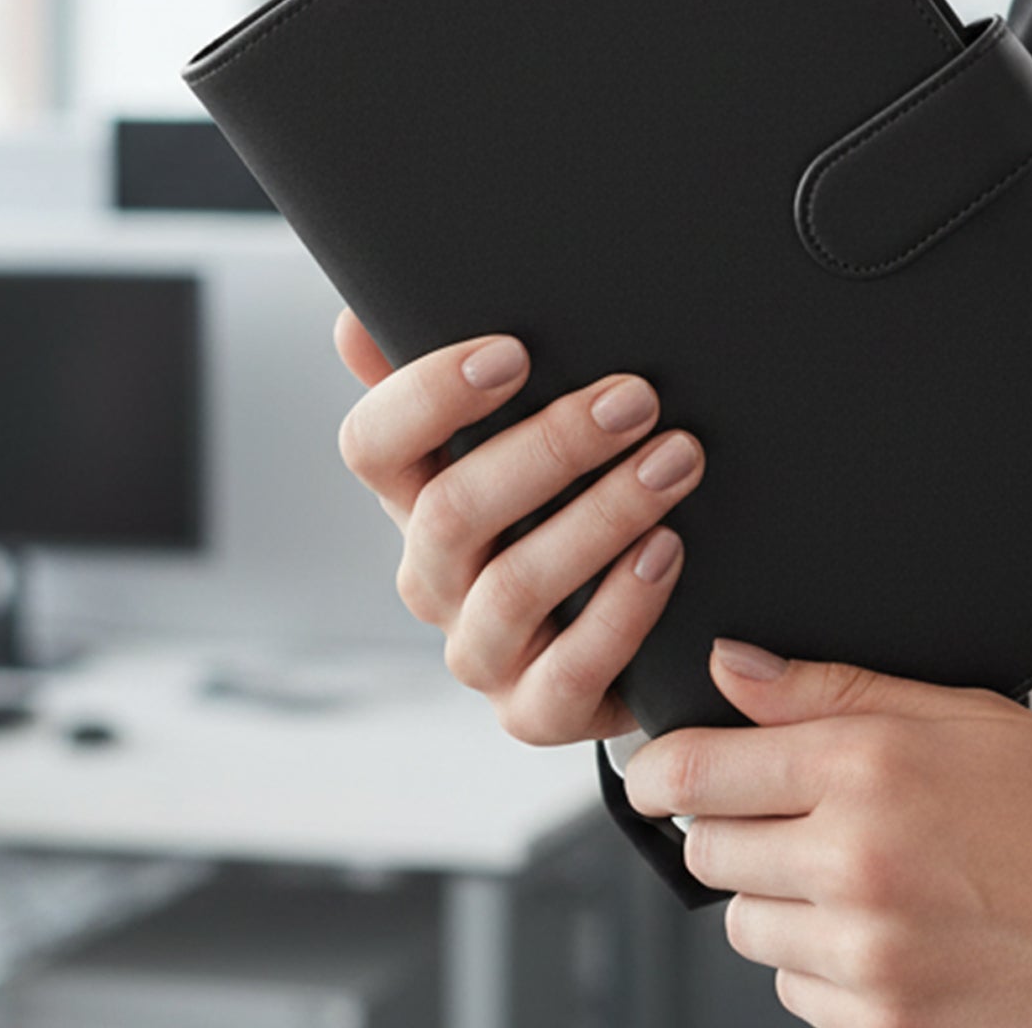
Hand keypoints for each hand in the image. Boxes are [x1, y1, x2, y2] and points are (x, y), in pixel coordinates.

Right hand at [332, 307, 703, 743]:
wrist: (626, 633)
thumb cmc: (563, 506)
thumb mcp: (513, 438)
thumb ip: (446, 380)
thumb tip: (355, 320)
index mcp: (414, 498)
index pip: (373, 446)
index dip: (429, 397)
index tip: (512, 352)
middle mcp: (433, 579)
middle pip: (453, 511)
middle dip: (551, 447)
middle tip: (636, 398)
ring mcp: (480, 652)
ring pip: (513, 589)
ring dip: (602, 517)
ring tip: (676, 462)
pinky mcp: (537, 712)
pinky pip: (568, 674)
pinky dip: (622, 610)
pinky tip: (668, 552)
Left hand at [625, 643, 1031, 1027]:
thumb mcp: (962, 713)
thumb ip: (833, 688)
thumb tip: (734, 668)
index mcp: (868, 770)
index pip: (699, 771)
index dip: (662, 767)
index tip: (659, 769)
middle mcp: (853, 866)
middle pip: (708, 850)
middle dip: (733, 826)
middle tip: (798, 808)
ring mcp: (865, 958)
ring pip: (746, 926)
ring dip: (777, 897)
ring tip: (859, 869)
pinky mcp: (882, 1026)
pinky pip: (795, 991)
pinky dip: (820, 962)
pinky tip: (886, 927)